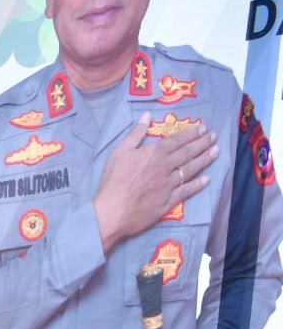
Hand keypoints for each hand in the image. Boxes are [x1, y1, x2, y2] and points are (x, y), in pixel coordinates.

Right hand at [94, 115, 219, 253]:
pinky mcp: (169, 200)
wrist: (112, 212)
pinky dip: (198, 184)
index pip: (177, 140)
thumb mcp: (118, 153)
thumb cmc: (112, 182)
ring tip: (216, 152)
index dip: (191, 133)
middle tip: (214, 137)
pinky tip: (207, 179)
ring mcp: (170, 184)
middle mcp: (166, 166)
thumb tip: (146, 116)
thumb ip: (134, 134)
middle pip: (188, 152)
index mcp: (154, 153)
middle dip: (203, 143)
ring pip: (191, 169)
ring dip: (205, 159)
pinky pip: (187, 190)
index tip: (203, 128)